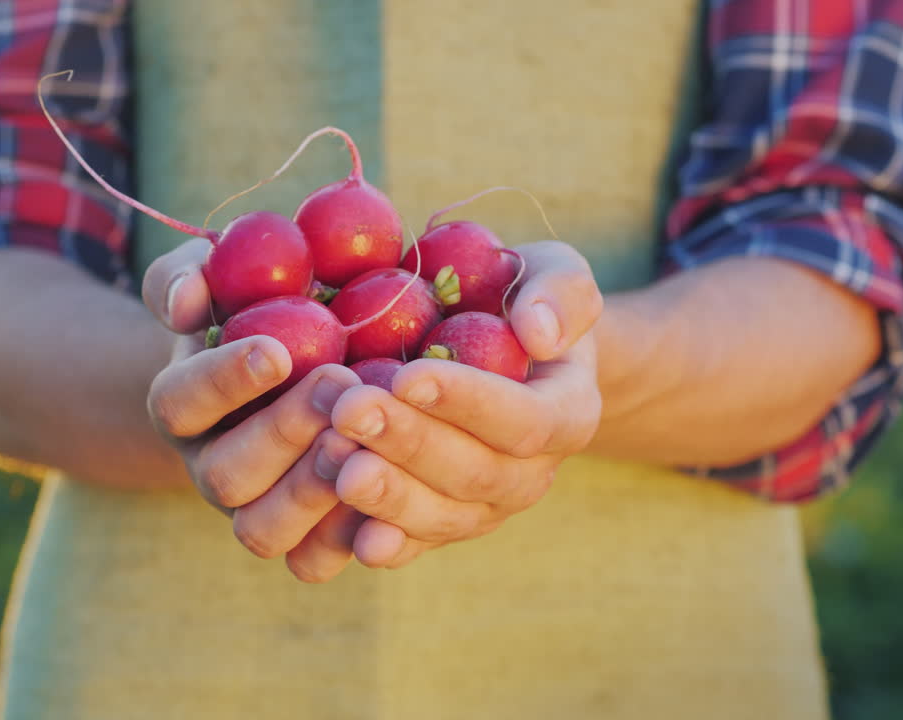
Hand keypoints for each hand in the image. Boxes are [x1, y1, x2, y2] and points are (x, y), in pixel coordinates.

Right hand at [142, 239, 364, 580]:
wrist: (307, 366)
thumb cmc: (261, 308)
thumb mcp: (220, 276)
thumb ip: (188, 276)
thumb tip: (187, 299)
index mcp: (183, 406)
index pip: (179, 401)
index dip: (223, 382)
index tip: (276, 351)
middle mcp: (211, 468)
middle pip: (225, 476)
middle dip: (283, 431)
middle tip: (340, 384)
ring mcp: (256, 511)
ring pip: (263, 531)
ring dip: (313, 490)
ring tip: (363, 440)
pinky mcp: (305, 540)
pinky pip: (314, 562)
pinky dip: (347, 538)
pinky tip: (388, 491)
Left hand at [326, 241, 603, 569]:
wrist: (500, 352)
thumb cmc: (520, 300)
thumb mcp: (555, 274)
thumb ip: (561, 293)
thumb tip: (539, 334)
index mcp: (568, 413)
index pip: (525, 419)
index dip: (468, 403)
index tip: (409, 376)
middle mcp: (532, 473)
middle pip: (475, 473)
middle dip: (409, 444)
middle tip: (350, 411)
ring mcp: (487, 508)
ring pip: (443, 517)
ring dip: (386, 494)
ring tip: (334, 460)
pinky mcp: (442, 527)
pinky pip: (415, 546)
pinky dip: (382, 544)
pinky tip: (348, 538)